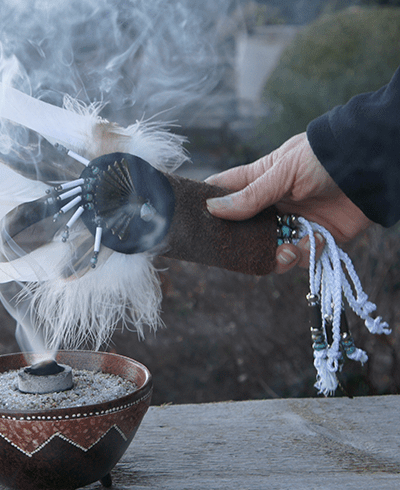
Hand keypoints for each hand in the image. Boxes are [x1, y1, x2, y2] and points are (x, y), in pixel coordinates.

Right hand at [205, 132, 371, 273]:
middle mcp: (271, 204)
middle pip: (241, 230)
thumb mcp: (282, 173)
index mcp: (258, 181)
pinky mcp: (316, 237)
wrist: (373, 167)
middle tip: (239, 252)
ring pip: (268, 249)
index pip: (222, 193)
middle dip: (239, 243)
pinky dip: (303, 254)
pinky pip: (299, 256)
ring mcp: (292, 222)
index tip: (193, 223)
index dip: (206, 206)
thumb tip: (212, 208)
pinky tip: (310, 243)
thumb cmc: (323, 157)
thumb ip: (250, 195)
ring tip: (285, 252)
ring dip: (273, 255)